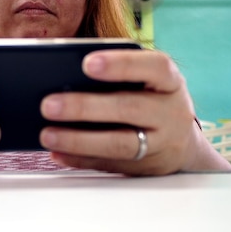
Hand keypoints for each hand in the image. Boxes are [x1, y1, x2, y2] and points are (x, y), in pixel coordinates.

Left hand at [39, 49, 230, 174]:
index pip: (154, 67)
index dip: (122, 64)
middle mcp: (171, 112)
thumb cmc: (153, 98)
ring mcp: (161, 144)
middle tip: (48, 105)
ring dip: (79, 140)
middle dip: (86, 107)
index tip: (87, 63)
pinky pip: (110, 165)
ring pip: (120, 144)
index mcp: (170, 81)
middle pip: (129, 108)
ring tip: (47, 135)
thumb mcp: (148, 80)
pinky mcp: (145, 168)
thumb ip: (119, 75)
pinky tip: (58, 153)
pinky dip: (81, 160)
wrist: (183, 143)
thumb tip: (64, 75)